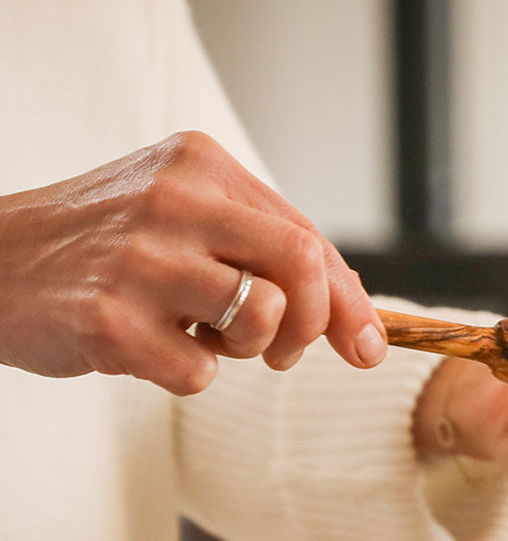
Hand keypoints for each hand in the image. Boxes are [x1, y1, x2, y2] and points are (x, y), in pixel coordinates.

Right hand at [0, 132, 387, 394]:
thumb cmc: (106, 248)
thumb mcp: (184, 218)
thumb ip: (264, 250)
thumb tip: (358, 321)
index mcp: (201, 166)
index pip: (308, 237)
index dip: (349, 301)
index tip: (368, 347)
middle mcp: (174, 200)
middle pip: (303, 266)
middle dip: (315, 324)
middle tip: (285, 352)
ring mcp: (141, 259)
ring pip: (262, 318)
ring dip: (248, 349)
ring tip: (203, 335)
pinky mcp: (110, 320)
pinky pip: (201, 373)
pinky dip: (188, 374)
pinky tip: (149, 346)